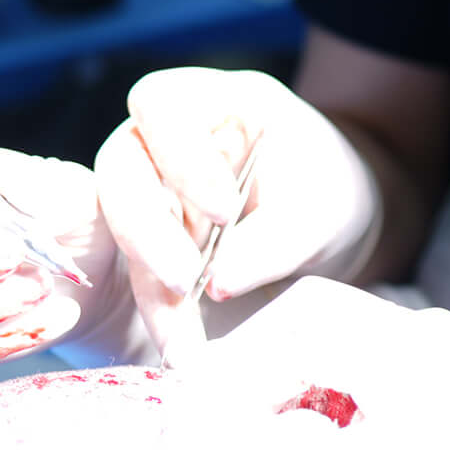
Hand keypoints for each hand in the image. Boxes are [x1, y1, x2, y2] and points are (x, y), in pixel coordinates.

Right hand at [95, 70, 382, 358]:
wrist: (327, 222)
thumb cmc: (326, 189)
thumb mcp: (322, 205)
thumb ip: (275, 237)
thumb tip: (215, 282)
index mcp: (210, 99)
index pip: (162, 105)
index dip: (180, 156)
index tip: (223, 210)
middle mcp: (163, 140)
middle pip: (122, 171)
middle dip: (147, 231)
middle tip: (182, 282)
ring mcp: (151, 191)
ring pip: (125, 234)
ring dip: (150, 289)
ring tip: (184, 343)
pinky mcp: (151, 242)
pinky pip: (141, 275)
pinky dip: (162, 314)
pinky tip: (183, 350)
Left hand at [175, 280, 449, 449]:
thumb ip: (392, 412)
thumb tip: (315, 436)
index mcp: (432, 332)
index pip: (320, 305)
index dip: (256, 338)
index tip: (211, 386)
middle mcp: (426, 343)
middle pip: (303, 316)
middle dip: (237, 357)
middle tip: (190, 411)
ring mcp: (429, 391)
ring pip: (307, 363)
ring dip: (246, 400)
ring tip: (203, 445)